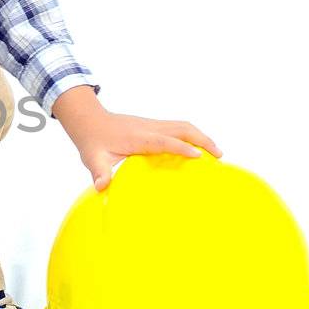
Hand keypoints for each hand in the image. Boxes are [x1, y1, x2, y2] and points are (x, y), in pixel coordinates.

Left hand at [68, 109, 222, 191]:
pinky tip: (199, 149)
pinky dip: (192, 136)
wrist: (89, 121)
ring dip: (201, 137)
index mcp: (137, 137)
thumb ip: (99, 173)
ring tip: (217, 153)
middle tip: (219, 156)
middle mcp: (149, 127)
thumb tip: (102, 187)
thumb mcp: (93, 158)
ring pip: (183, 126)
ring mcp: (152, 124)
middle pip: (182, 128)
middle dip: (202, 140)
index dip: (181, 148)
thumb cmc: (92, 142)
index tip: (199, 156)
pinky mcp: (154, 125)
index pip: (164, 140)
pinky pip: (177, 128)